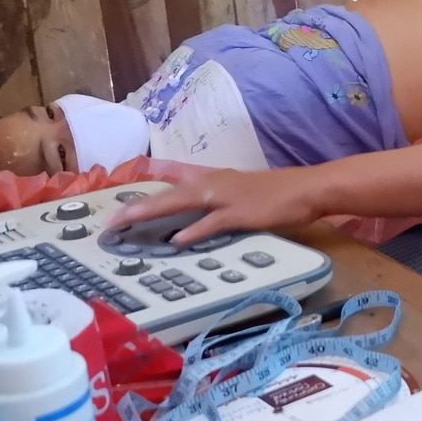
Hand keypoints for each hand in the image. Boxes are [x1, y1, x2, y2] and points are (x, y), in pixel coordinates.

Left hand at [105, 168, 322, 241]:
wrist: (309, 189)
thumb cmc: (280, 194)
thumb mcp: (243, 194)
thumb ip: (218, 205)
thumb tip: (197, 221)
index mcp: (215, 181)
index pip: (174, 188)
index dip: (147, 198)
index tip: (122, 209)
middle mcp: (215, 184)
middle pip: (169, 195)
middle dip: (139, 207)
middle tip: (112, 220)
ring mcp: (227, 197)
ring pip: (182, 203)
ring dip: (154, 212)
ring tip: (128, 223)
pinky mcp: (242, 212)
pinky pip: (213, 222)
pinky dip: (194, 230)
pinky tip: (178, 239)